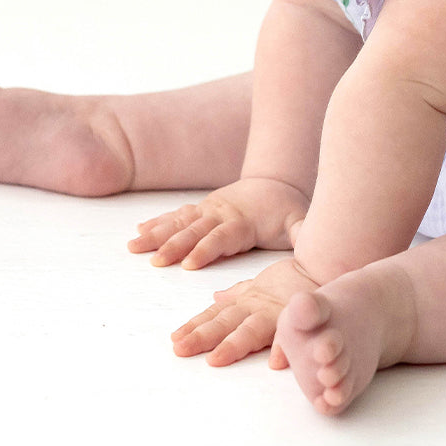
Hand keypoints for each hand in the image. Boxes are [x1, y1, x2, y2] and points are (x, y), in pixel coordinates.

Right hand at [127, 177, 308, 268]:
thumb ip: (303, 232)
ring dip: (158, 234)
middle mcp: (221, 214)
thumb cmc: (285, 210)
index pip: (221, 237)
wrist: (275, 182)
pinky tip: (138, 231)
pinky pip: (176, 216)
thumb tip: (311, 241)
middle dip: (175, 245)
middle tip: (156, 261)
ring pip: (179, 222)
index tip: (188, 263)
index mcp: (242, 222)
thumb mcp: (297, 220)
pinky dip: (157, 222)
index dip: (205, 250)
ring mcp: (208, 209)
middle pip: (195, 231)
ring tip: (134, 245)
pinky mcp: (201, 209)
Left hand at [171, 255, 322, 366]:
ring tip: (215, 359)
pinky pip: (293, 334)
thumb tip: (216, 298)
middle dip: (201, 336)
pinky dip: (284, 346)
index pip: (215, 314)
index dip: (195, 326)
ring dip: (233, 345)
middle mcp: (257, 307)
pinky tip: (277, 362)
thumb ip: (238, 293)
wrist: (324, 266)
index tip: (175, 339)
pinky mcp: (298, 318)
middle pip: (224, 322)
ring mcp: (276, 314)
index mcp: (247, 301)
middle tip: (180, 349)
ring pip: (251, 330)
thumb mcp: (260, 285)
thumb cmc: (292, 281)